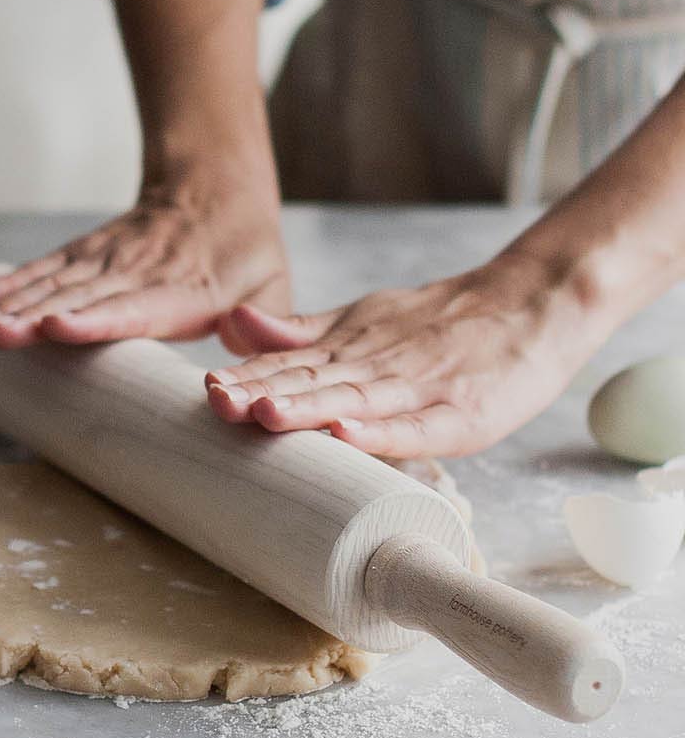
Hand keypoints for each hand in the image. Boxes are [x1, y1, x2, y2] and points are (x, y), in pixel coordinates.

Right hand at [0, 175, 288, 346]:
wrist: (217, 187)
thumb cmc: (246, 255)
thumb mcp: (273, 286)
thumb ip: (264, 320)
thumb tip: (240, 336)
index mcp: (184, 289)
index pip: (132, 308)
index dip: (93, 320)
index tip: (55, 328)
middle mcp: (137, 272)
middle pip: (78, 298)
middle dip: (31, 317)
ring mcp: (108, 258)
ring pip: (55, 283)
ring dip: (13, 304)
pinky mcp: (88, 251)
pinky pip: (47, 266)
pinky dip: (13, 280)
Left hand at [205, 253, 612, 456]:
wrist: (531, 304)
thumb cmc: (439, 324)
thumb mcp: (364, 318)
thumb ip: (300, 331)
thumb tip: (233, 326)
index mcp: (350, 347)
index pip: (290, 364)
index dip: (250, 377)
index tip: (207, 389)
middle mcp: (376, 365)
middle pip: (314, 381)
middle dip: (264, 394)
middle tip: (219, 403)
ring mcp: (418, 388)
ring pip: (355, 399)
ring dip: (309, 408)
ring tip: (264, 416)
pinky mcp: (460, 414)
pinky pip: (416, 426)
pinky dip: (382, 430)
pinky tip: (347, 433)